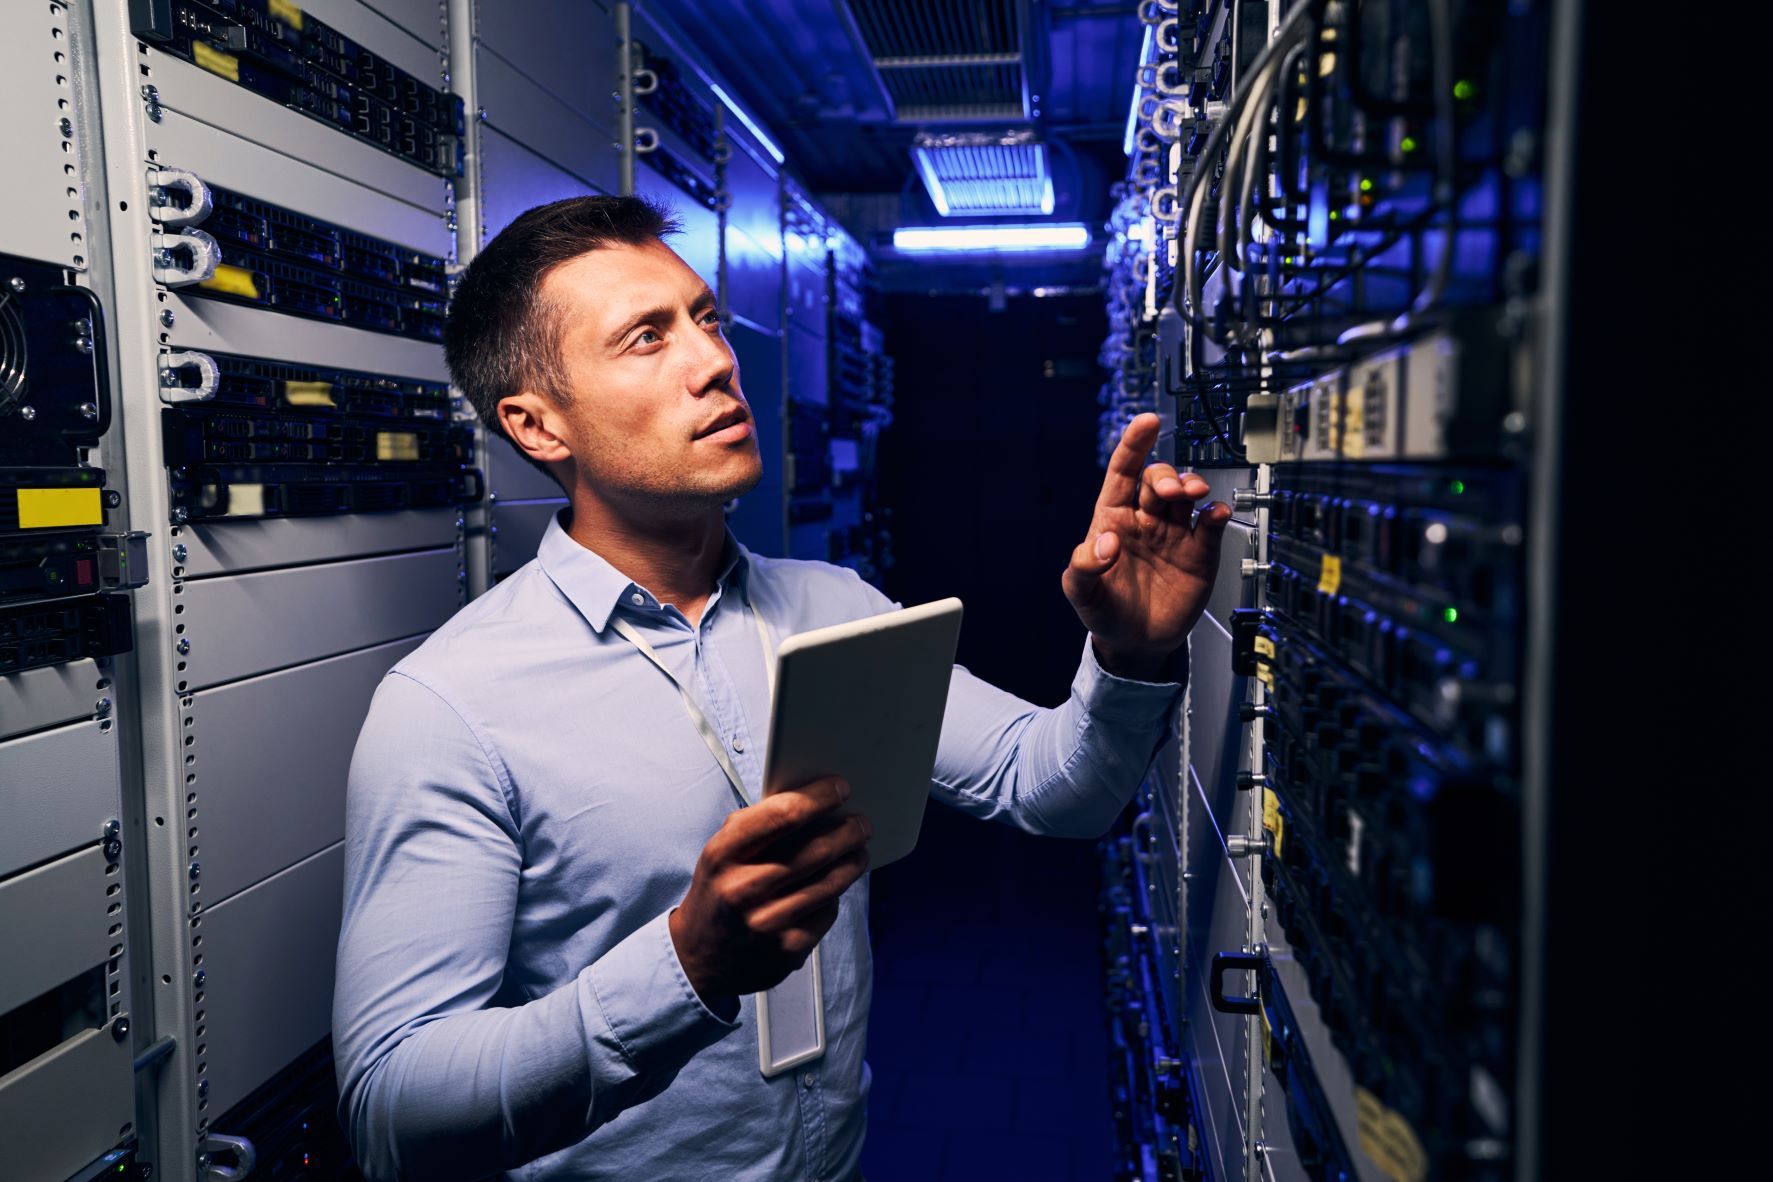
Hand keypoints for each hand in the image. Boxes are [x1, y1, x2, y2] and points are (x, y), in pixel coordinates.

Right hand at [669, 777, 870, 1003]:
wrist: (697, 958)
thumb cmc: (718, 893)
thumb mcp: (721, 854)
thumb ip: (758, 826)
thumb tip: (812, 801)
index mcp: (723, 854)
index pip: (782, 815)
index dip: (819, 798)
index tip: (840, 788)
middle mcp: (743, 888)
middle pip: (815, 849)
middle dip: (848, 831)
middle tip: (862, 823)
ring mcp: (766, 923)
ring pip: (830, 882)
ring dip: (852, 861)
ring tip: (858, 851)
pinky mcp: (787, 950)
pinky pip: (828, 912)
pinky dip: (834, 896)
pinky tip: (832, 888)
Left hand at [1061, 414, 1231, 679]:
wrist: (1137, 642)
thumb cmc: (1105, 611)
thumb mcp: (1080, 592)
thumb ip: (1083, 566)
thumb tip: (1105, 543)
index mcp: (1113, 519)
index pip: (1123, 472)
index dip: (1134, 445)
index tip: (1147, 422)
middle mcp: (1146, 519)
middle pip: (1158, 479)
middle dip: (1165, 476)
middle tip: (1170, 492)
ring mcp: (1174, 533)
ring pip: (1187, 495)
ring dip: (1191, 487)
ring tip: (1193, 495)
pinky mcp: (1200, 552)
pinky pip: (1211, 525)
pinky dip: (1217, 515)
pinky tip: (1215, 515)